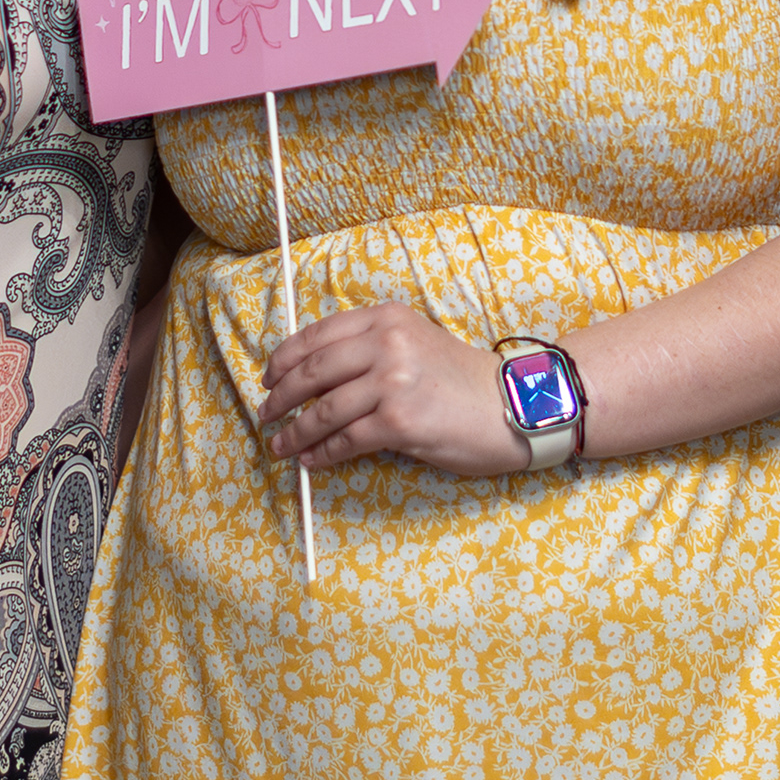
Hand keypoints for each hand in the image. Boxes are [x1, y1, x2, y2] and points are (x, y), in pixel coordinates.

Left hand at [257, 302, 525, 476]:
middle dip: (281, 397)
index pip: (317, 335)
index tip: (269, 377)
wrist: (514, 405)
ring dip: (294, 431)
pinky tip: (310, 460)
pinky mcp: (399, 422)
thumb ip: (369, 348)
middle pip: (312, 371)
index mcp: (386, 318)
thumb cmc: (462, 380)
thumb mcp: (415, 342)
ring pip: (324, 410)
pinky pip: (346, 440)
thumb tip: (312, 376)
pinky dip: (321, 453)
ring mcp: (393, 382)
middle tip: (265, 414)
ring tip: (278, 445)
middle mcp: (387, 343)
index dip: (285, 359)